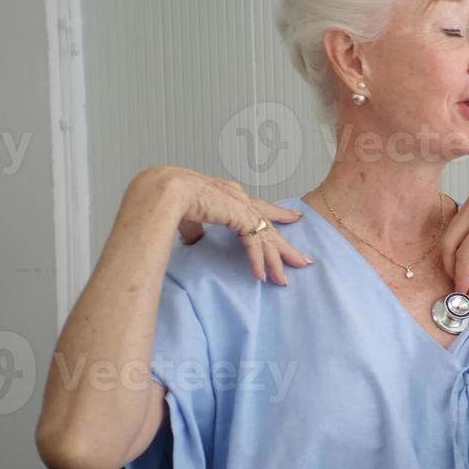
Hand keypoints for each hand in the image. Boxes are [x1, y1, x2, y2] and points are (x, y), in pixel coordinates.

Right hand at [133, 166, 310, 285]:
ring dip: (276, 261)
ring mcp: (242, 207)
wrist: (167, 189)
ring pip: (266, 238)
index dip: (276, 214)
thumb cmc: (170, 197)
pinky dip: (257, 261)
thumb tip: (193, 239)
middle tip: (302, 260)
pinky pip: (254, 245)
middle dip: (285, 245)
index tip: (293, 218)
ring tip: (284, 280)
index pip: (258, 207)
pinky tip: (262, 276)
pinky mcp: (239, 217)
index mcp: (229, 193)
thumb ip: (196, 228)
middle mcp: (240, 198)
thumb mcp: (189, 216)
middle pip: (269, 224)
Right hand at [437, 181, 468, 302]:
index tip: (462, 293)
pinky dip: (458, 242)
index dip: (460, 277)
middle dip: (451, 268)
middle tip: (460, 284)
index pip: (464, 255)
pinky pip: (456, 225)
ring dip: (452, 256)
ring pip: (449, 234)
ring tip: (465, 271)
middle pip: (449, 243)